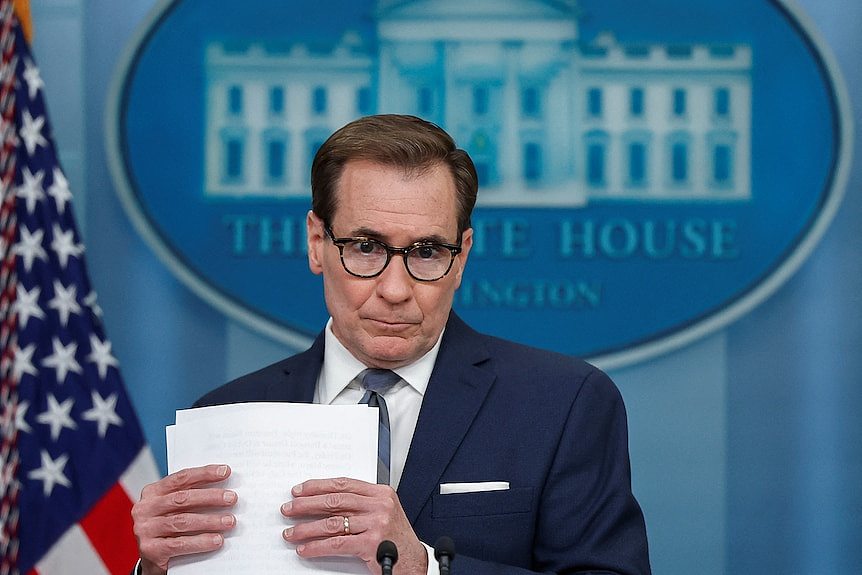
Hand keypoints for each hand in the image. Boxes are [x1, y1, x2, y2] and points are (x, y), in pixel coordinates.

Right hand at [131, 464, 237, 574]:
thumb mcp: (174, 509)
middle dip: (210, 497)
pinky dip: (201, 542)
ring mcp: (145, 529)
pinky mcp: (149, 550)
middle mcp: (145, 509)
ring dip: (210, 520)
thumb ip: (190, 497)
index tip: (225, 471)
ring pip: (182, 521)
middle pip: (182, 498)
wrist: (150, 559)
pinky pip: (179, 544)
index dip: (204, 474)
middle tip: (232, 498)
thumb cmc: (168, 528)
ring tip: (229, 521)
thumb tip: (224, 489)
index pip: (181, 478)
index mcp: (152, 492)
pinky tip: (217, 540)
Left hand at [281, 477, 426, 574]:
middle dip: (307, 504)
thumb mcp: (383, 513)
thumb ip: (361, 505)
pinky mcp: (371, 543)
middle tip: (289, 509)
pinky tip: (305, 548)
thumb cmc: (397, 540)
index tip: (300, 490)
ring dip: (306, 528)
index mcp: (381, 493)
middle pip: (334, 500)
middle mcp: (379, 505)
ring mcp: (376, 523)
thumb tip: (325, 502)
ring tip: (291, 532)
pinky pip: (336, 543)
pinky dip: (317, 546)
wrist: (414, 563)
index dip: (318, 486)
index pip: (343, 484)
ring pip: (332, 523)